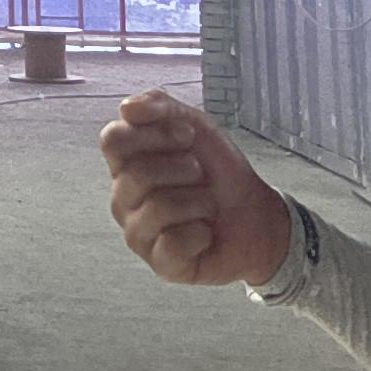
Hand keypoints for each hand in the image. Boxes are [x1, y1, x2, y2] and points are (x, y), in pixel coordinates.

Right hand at [100, 88, 294, 288]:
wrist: (258, 214)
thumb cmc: (219, 172)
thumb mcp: (196, 126)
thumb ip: (160, 106)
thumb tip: (126, 108)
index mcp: (125, 165)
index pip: (113, 140)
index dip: (155, 134)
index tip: (188, 137)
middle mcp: (123, 200)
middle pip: (136, 174)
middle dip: (184, 170)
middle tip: (201, 176)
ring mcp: (138, 234)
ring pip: (158, 208)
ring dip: (198, 202)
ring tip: (206, 206)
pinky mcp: (160, 264)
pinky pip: (173, 243)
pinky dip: (201, 234)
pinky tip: (205, 233)